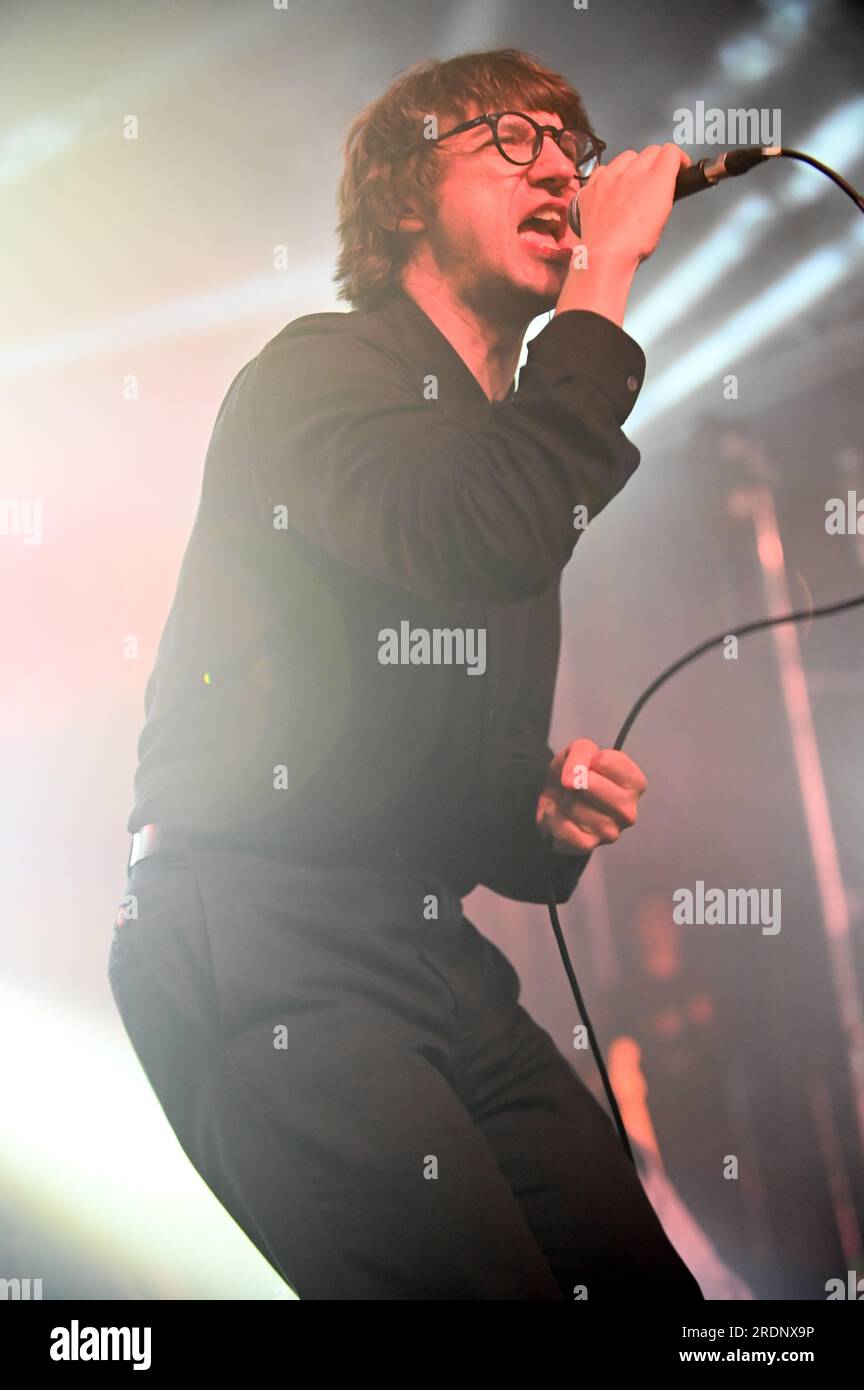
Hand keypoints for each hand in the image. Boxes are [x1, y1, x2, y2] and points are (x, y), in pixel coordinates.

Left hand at [536, 738, 647, 854]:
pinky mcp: (588, 846)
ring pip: (574, 806)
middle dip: (574, 780)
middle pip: (590, 785)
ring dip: (563, 798)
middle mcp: (628, 811)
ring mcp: (610, 832)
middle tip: (576, 785)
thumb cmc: (576, 773)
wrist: (555, 798)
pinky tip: (561, 815)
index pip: (606, 761)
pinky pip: (562, 825)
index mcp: (635, 783)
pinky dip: (552, 816)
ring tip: (570, 800)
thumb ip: (581, 753)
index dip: (589, 759)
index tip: (589, 766)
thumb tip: (572, 780)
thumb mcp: (580, 749)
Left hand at [571, 143, 691, 268]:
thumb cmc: (634, 244)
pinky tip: (612, 190)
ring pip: (625, 157)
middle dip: (656, 162)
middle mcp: (631, 173)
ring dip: (632, 166)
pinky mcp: (591, 187)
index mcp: (655, 180)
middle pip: (649, 152)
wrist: (604, 256)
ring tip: (632, 185)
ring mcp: (608, 178)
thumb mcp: (663, 219)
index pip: (670, 151)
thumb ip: (665, 194)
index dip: (677, 159)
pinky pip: (602, 170)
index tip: (677, 166)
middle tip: (656, 179)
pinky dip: (609, 177)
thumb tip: (663, 187)